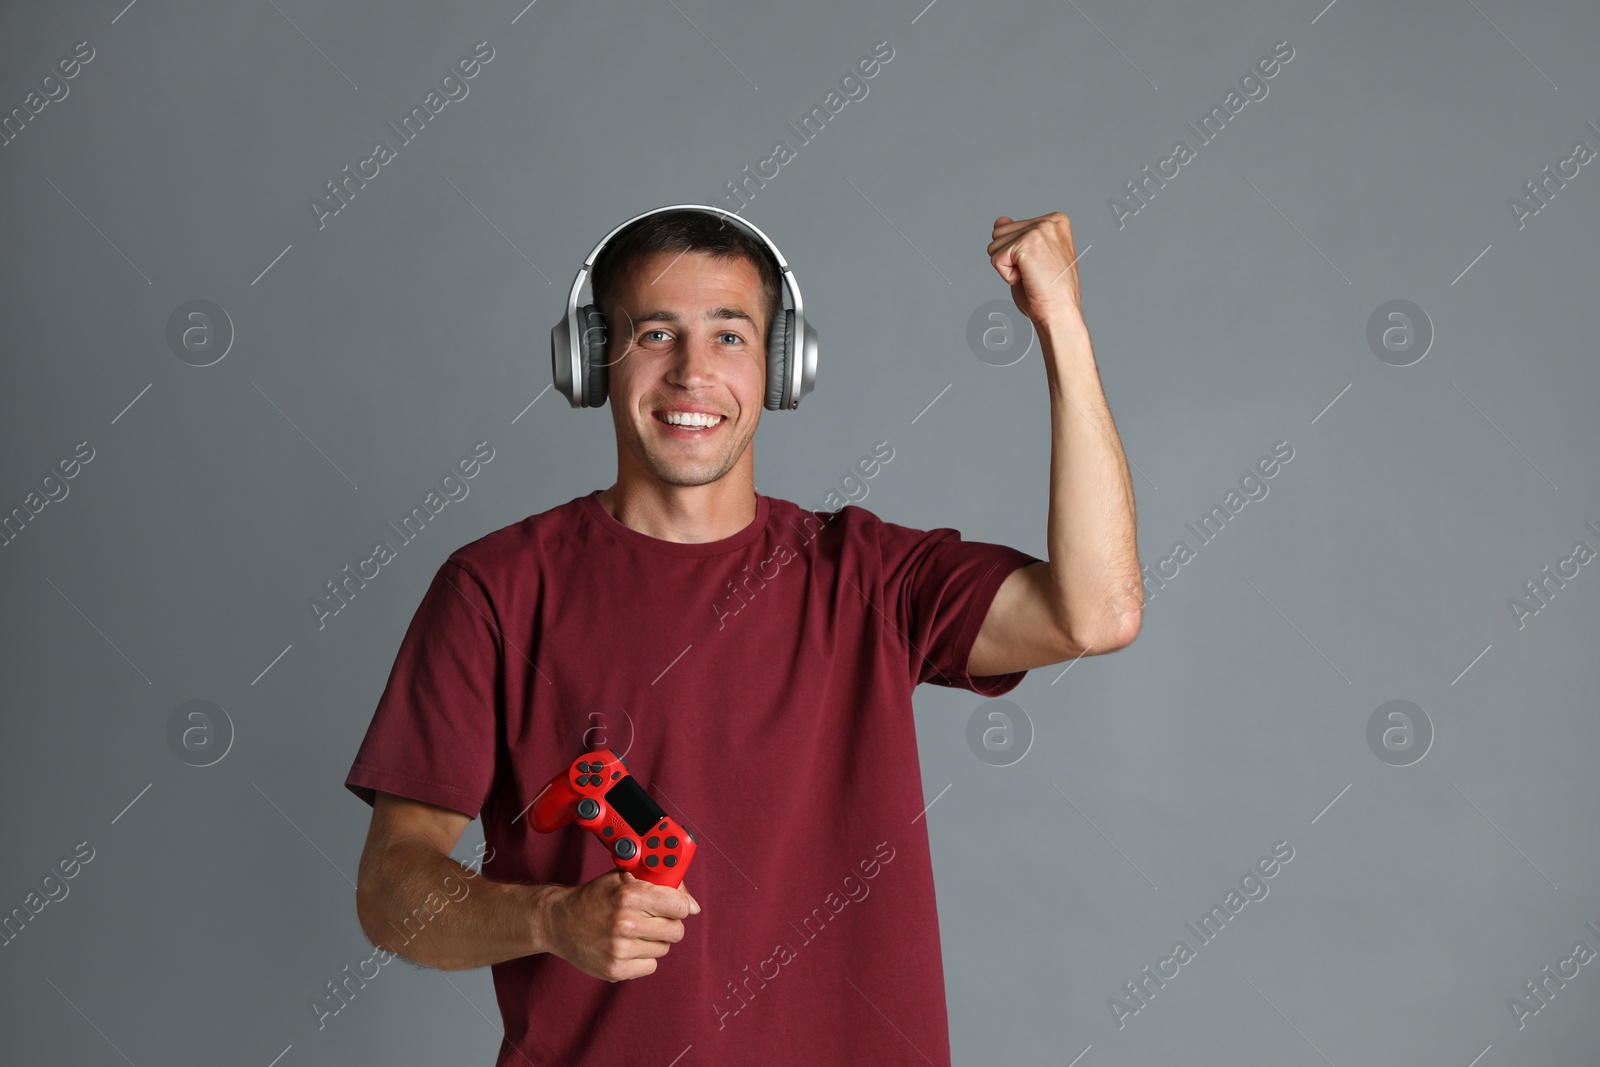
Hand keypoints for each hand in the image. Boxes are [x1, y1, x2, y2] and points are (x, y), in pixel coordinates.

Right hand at [544, 870, 700, 981]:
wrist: (558, 921)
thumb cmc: (594, 897)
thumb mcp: (623, 878)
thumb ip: (658, 883)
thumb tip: (692, 904)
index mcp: (630, 895)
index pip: (680, 906)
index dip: (680, 905)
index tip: (674, 906)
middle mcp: (625, 923)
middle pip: (677, 931)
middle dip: (669, 924)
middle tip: (654, 920)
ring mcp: (620, 949)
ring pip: (664, 949)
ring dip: (654, 941)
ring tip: (634, 932)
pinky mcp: (615, 970)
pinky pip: (650, 966)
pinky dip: (643, 958)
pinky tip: (627, 947)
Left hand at [986, 212, 1085, 330]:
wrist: (1060, 313)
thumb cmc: (1049, 293)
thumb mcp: (1030, 258)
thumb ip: (1016, 236)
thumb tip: (1000, 220)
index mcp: (1055, 221)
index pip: (1011, 228)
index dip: (1016, 254)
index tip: (1038, 267)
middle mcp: (1050, 221)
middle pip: (999, 233)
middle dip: (1008, 258)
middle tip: (1033, 273)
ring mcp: (1040, 229)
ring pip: (994, 245)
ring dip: (1007, 267)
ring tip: (1031, 276)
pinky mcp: (1028, 242)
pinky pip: (996, 259)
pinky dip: (1006, 275)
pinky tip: (1027, 279)